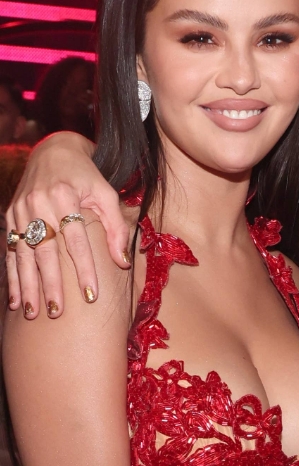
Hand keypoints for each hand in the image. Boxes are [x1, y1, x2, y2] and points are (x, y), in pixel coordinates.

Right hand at [5, 132, 125, 319]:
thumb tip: (121, 262)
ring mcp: (20, 212)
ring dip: (28, 286)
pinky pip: (11, 252)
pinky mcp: (10, 218)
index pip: (76, 240)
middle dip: (51, 284)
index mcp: (64, 197)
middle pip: (45, 251)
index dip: (84, 269)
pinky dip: (13, 278)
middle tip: (58, 311)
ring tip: (34, 312)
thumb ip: (116, 226)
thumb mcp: (106, 193)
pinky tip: (15, 300)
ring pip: (24, 255)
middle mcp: (38, 205)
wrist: (54, 152)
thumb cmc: (86, 176)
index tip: (91, 295)